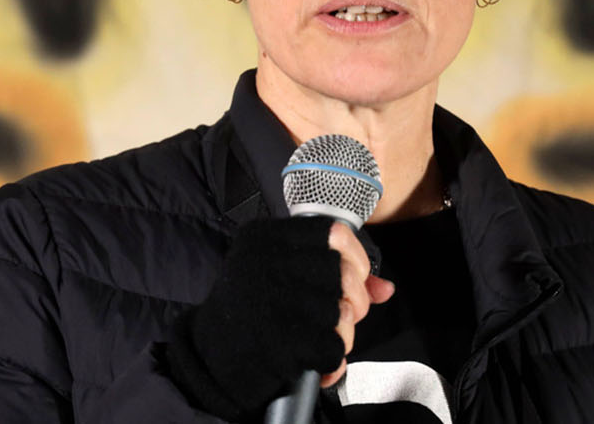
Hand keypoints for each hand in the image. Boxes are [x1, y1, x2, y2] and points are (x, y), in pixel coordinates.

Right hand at [162, 216, 385, 418]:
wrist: (208, 357)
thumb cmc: (251, 313)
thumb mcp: (282, 278)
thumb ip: (333, 275)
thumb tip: (385, 289)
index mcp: (266, 238)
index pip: (335, 232)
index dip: (356, 259)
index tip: (352, 279)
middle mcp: (266, 262)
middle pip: (345, 273)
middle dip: (354, 301)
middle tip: (340, 316)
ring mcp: (271, 300)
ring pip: (342, 313)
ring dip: (340, 334)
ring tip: (319, 339)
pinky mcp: (278, 339)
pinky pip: (332, 347)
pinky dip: (329, 360)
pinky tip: (312, 359)